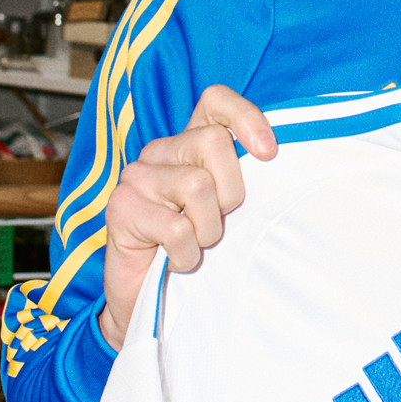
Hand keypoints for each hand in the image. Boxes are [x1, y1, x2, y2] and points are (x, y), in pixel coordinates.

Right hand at [97, 85, 276, 348]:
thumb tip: (279, 163)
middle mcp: (161, 152)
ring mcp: (137, 177)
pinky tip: (177, 260)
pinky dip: (186, 254)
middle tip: (220, 223)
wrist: (149, 300)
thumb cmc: (196, 249)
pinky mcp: (121, 207)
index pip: (215, 101)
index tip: (268, 152)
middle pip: (213, 142)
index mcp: (190, 143)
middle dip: (232, 192)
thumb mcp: (229, 210)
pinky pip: (176, 227)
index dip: (246, 117)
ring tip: (196, 244)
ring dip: (208, 229)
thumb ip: (247, 180)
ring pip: (197, 184)